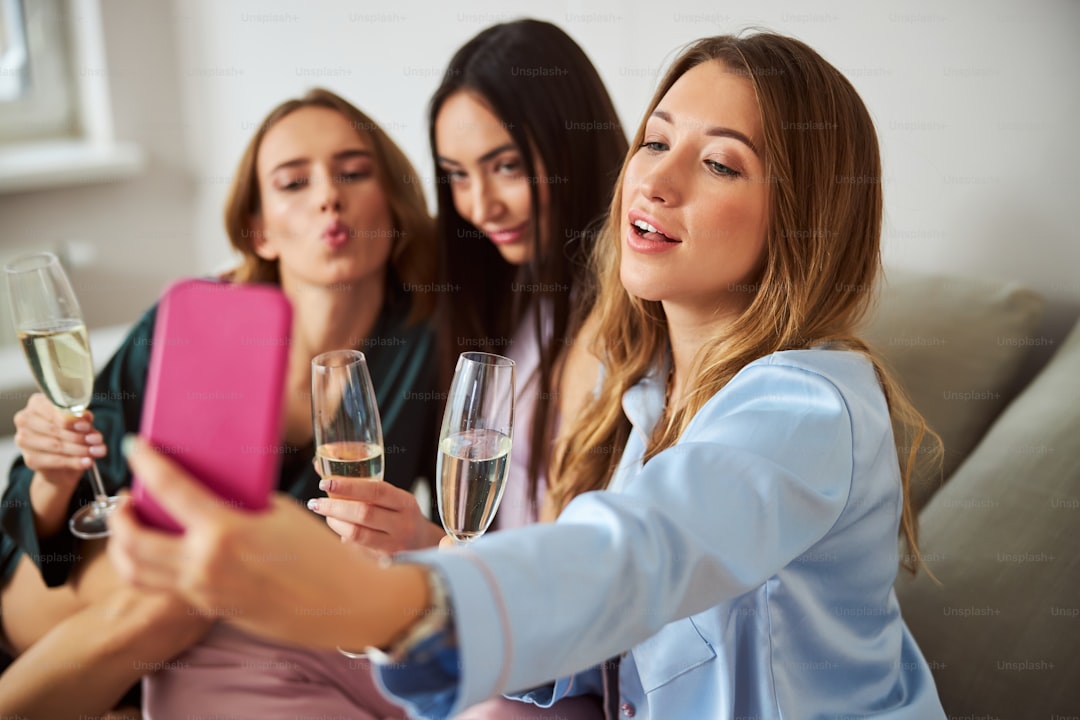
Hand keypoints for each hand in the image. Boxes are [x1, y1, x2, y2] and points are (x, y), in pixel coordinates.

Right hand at [13, 393, 105, 486]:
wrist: (63, 463)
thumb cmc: (71, 434)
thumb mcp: (82, 423)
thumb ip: (85, 420)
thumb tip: (87, 420)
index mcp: (37, 402)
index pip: (53, 408)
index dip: (72, 419)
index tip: (87, 426)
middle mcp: (25, 419)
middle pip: (55, 428)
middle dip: (78, 436)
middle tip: (95, 441)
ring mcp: (24, 439)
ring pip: (55, 444)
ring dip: (79, 449)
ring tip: (94, 452)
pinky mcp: (29, 459)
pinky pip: (54, 460)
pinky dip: (74, 462)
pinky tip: (87, 462)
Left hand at [107, 437, 425, 650]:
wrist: (341, 603)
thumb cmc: (319, 552)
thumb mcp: (279, 512)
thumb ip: (239, 501)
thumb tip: (211, 487)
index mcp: (225, 532)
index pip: (168, 488)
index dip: (145, 462)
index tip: (134, 445)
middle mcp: (205, 565)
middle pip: (132, 540)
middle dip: (118, 516)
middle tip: (127, 498)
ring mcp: (203, 591)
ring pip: (135, 572)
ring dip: (123, 547)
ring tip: (134, 527)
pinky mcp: (209, 608)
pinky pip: (163, 586)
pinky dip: (151, 565)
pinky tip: (166, 549)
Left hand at [307, 477, 445, 552]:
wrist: (422, 545)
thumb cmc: (400, 515)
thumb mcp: (392, 497)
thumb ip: (361, 485)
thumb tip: (319, 466)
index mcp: (405, 502)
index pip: (376, 490)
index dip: (349, 486)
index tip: (326, 483)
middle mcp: (402, 524)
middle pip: (363, 514)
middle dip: (334, 507)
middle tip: (315, 502)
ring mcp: (394, 545)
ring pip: (357, 534)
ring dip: (335, 523)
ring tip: (326, 515)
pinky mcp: (384, 561)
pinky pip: (356, 548)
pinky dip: (344, 537)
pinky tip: (340, 530)